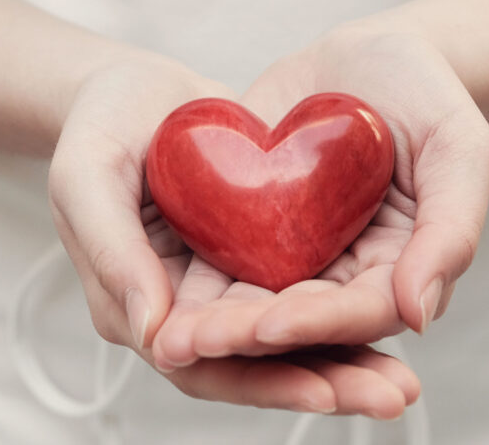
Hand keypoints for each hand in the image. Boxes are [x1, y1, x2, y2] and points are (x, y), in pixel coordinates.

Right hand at [48, 55, 417, 416]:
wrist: (137, 91)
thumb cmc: (101, 127)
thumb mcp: (86, 178)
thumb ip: (113, 253)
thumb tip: (154, 330)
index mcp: (136, 305)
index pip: (201, 366)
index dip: (261, 382)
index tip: (323, 390)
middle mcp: (184, 309)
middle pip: (255, 367)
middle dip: (323, 383)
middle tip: (390, 396)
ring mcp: (220, 286)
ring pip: (285, 340)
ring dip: (343, 360)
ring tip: (402, 380)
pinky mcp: (250, 258)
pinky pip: (298, 295)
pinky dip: (339, 313)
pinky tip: (387, 318)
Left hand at [151, 26, 488, 365]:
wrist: (369, 58)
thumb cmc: (427, 95)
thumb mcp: (460, 152)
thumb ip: (451, 232)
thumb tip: (419, 314)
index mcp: (398, 269)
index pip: (360, 312)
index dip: (318, 323)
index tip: (270, 325)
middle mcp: (344, 274)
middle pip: (297, 319)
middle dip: (246, 335)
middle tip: (194, 344)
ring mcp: (297, 253)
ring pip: (252, 300)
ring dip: (211, 322)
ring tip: (167, 334)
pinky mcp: (255, 226)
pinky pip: (224, 258)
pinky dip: (195, 281)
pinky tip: (159, 294)